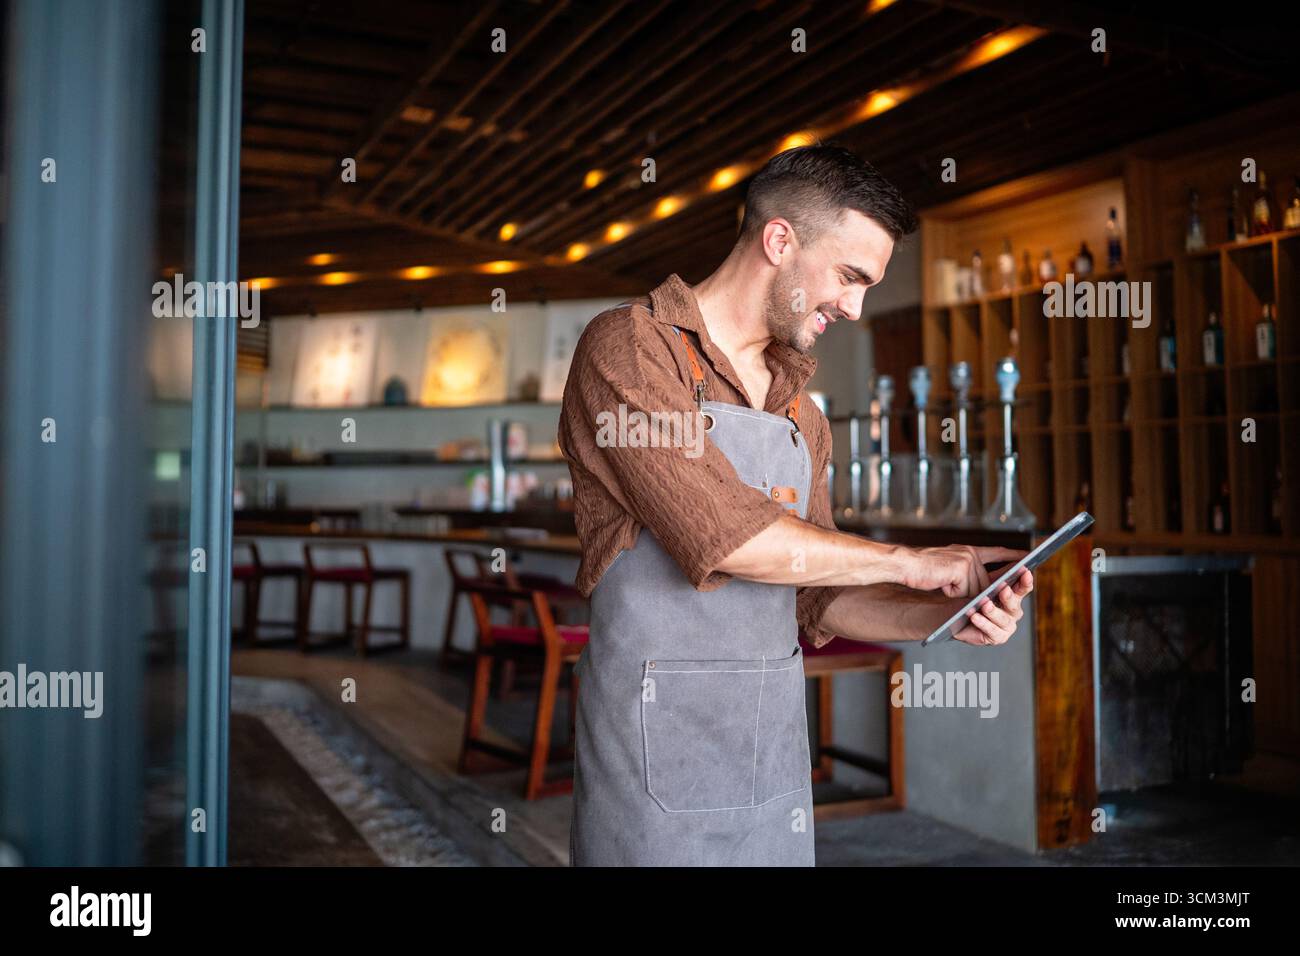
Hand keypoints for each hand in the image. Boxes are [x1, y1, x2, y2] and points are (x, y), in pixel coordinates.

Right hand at [899, 544, 1026, 596]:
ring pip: (975, 591)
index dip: (1012, 556)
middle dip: (969, 591)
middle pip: (984, 584)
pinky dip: (951, 592)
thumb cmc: (922, 569)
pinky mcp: (962, 569)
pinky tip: (941, 582)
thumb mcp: (949, 569)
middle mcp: (971, 553)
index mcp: (969, 551)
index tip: (1027, 557)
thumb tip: (983, 591)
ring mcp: (968, 560)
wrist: (905, 564)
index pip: (996, 553)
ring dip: (958, 592)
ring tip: (942, 581)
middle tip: (948, 582)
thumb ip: (967, 574)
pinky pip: (964, 592)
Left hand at [951, 569, 1033, 645]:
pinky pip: (991, 631)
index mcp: (1013, 595)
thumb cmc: (969, 597)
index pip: (1023, 587)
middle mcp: (1013, 611)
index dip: (1025, 580)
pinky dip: (983, 623)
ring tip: (984, 603)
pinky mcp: (997, 637)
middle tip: (1003, 588)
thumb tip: (1016, 557)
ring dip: (993, 611)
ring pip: (1003, 619)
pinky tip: (975, 616)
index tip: (1025, 571)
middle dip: (1008, 596)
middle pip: (1015, 604)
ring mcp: (1006, 626)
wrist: (952, 615)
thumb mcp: (984, 582)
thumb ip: (1001, 573)